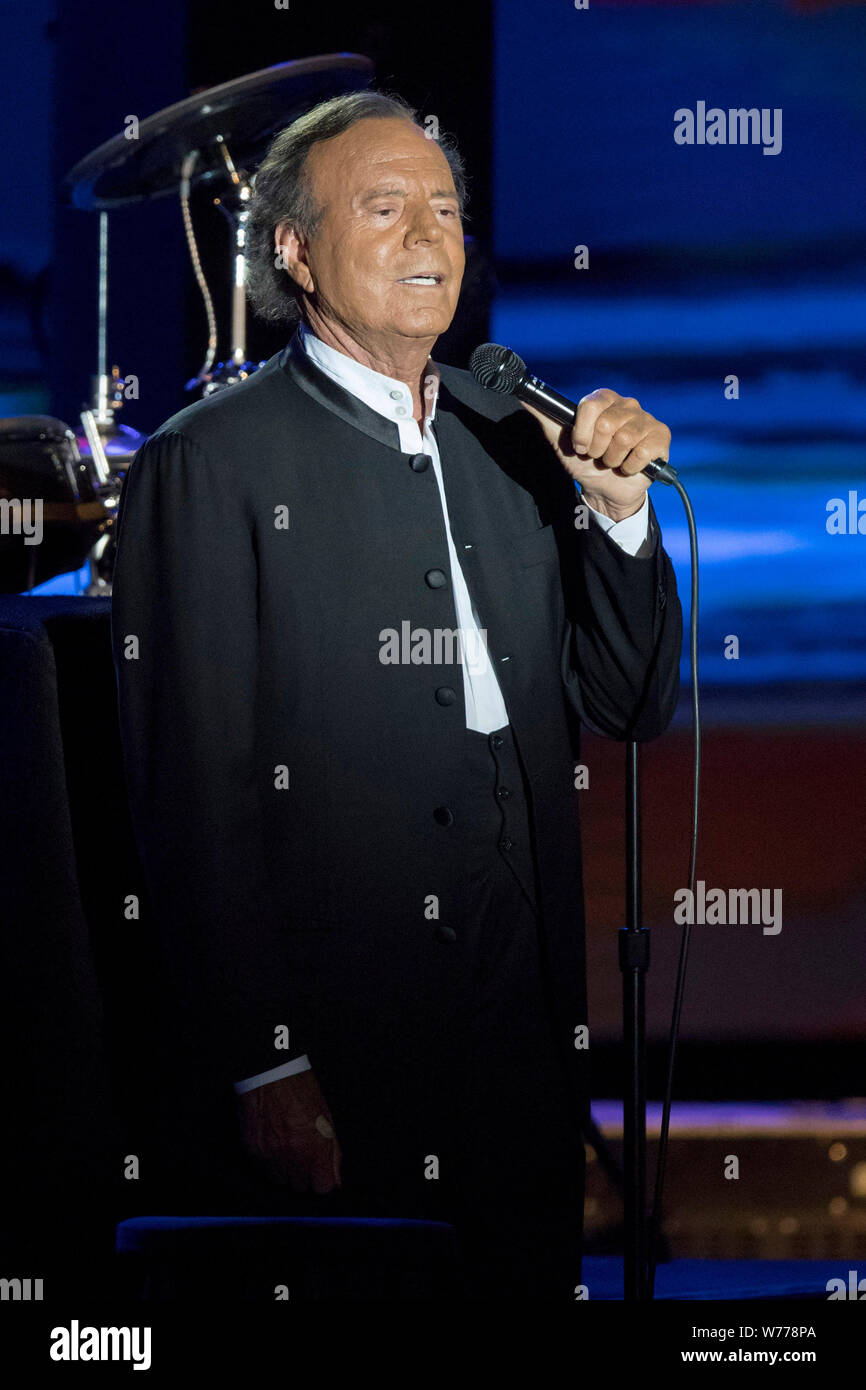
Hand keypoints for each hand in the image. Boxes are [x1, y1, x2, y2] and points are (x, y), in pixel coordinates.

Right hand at [236, 1069, 341, 1193]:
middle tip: (303, 1152)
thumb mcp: (327, 1119)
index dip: (323, 1178)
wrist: (270, 1075)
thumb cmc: (300, 1091)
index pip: (322, 1187)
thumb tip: (335, 1179)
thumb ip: (333, 1154)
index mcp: (315, 1149)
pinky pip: (263, 1169)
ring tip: (287, 1144)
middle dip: (304, 1173)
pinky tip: (273, 1140)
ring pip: (280, 1180)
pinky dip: (269, 1160)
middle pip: (300, 1186)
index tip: (321, 1170)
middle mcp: (292, 1158)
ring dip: (285, 1168)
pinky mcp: (253, 1152)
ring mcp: (270, 1157)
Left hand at [521, 389, 670, 520]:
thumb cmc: (585, 461)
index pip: (590, 405)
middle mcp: (627, 404)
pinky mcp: (661, 437)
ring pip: (624, 439)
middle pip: (606, 424)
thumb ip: (546, 417)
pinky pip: (643, 451)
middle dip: (596, 449)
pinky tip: (630, 466)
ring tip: (613, 461)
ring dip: (613, 460)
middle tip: (598, 455)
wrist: (604, 489)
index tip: (580, 446)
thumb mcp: (561, 440)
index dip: (582, 432)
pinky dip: (630, 466)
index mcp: (604, 399)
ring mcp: (646, 420)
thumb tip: (525, 397)